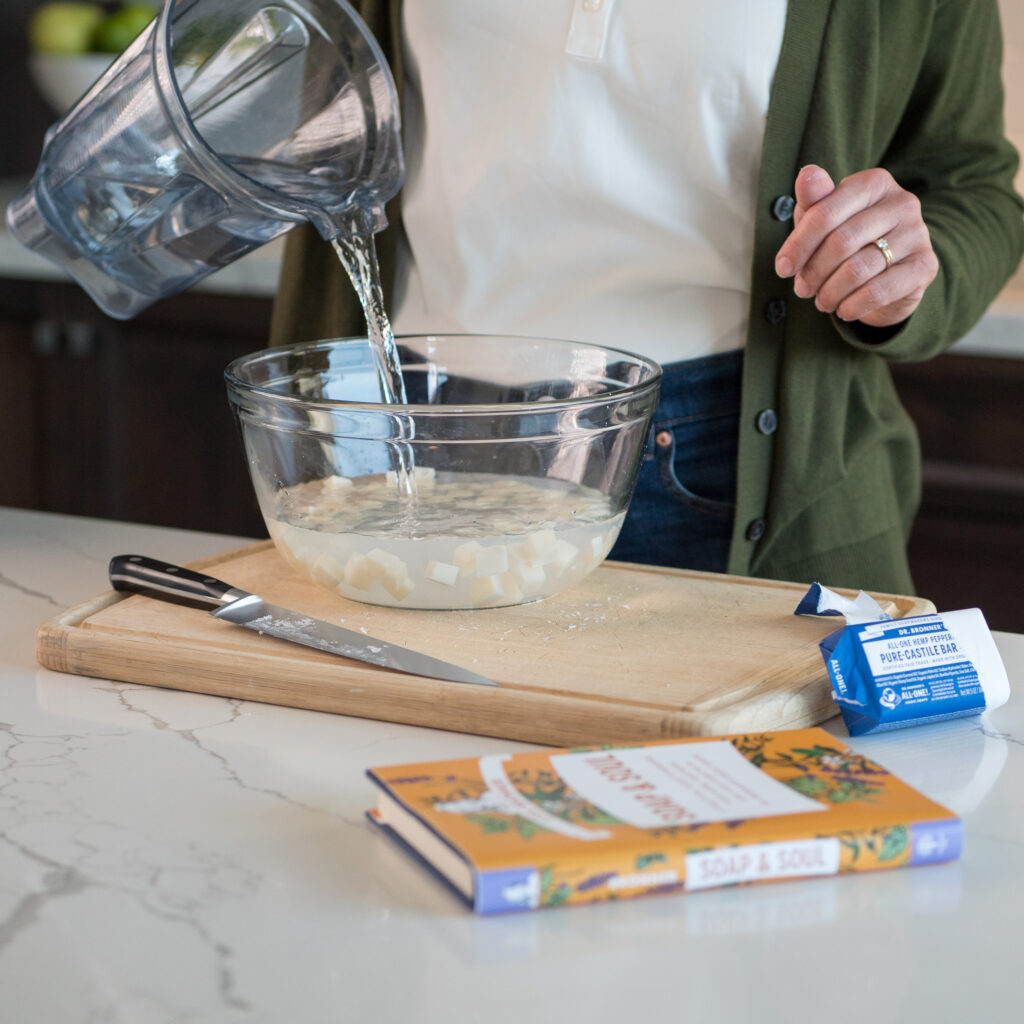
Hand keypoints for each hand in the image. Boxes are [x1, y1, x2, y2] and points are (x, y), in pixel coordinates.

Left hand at [774, 165, 938, 327]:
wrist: (890, 273)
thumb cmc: (848, 240)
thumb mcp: (825, 220)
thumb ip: (814, 201)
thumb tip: (807, 174)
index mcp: (874, 183)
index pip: (825, 214)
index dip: (798, 246)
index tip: (783, 269)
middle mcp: (902, 202)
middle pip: (840, 243)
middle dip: (813, 272)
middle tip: (803, 290)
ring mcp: (918, 233)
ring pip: (858, 270)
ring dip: (830, 293)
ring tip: (822, 301)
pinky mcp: (925, 266)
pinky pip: (879, 291)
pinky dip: (853, 305)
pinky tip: (843, 310)